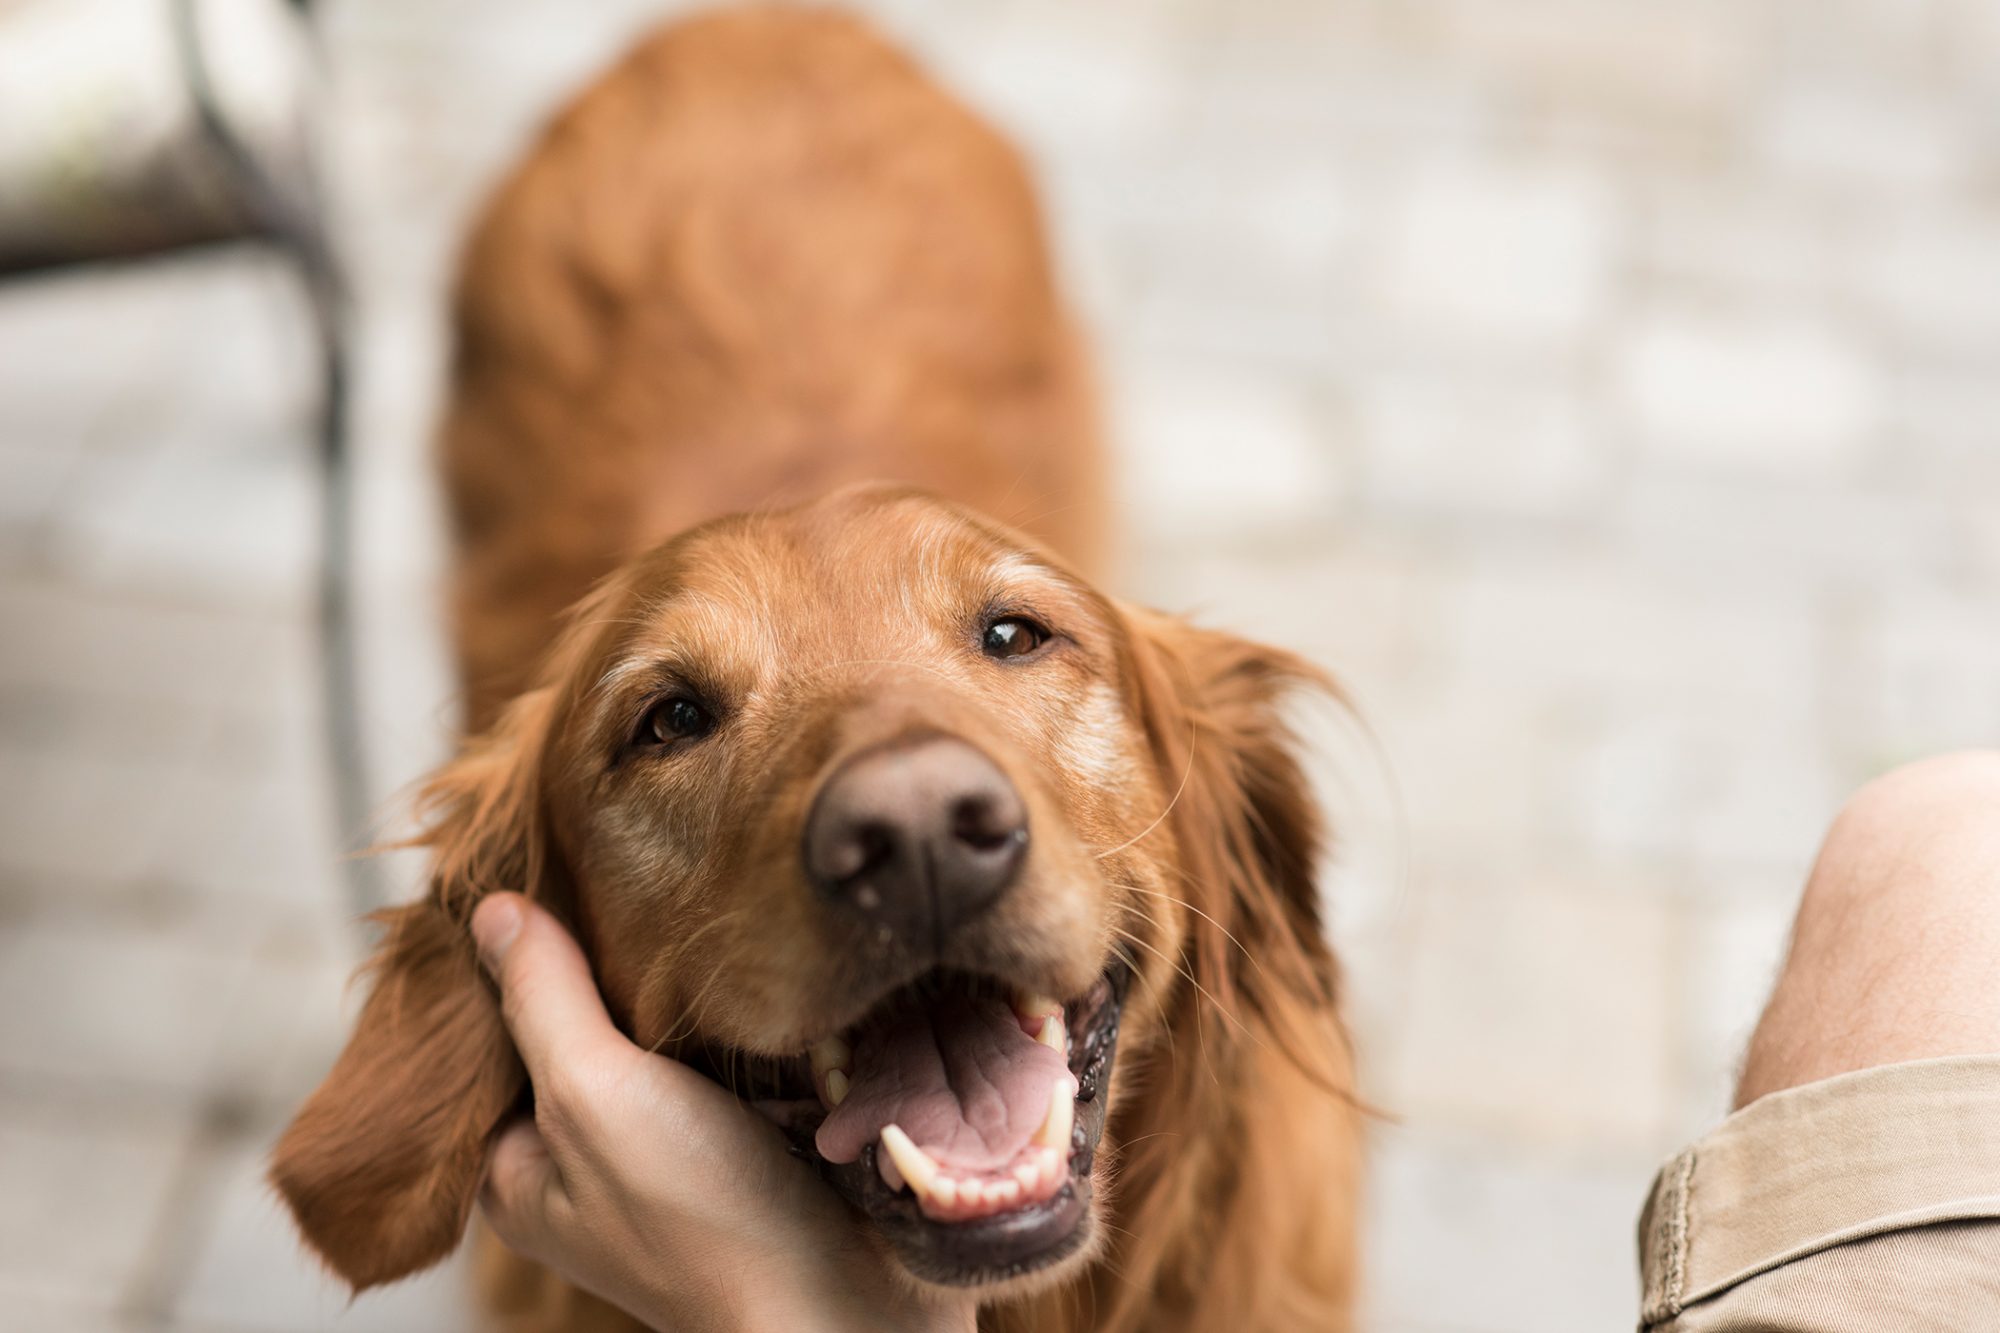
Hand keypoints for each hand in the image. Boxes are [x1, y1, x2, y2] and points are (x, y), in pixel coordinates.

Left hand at [472, 893, 973, 1332]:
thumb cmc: (708, 1224)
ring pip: (659, 1037)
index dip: (518, 959)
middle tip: (630, 878)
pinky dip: (740, 1015)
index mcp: (523, 1169)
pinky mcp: (749, 1142)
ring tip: (694, 908)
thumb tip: (489, 909)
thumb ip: (543, 1002)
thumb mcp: (595, 1097)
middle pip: (579, 1029)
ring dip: (682, 985)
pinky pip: (729, 1054)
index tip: (546, 876)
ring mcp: (673, 1155)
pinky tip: (752, 968)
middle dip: (606, 965)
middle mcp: (589, 1165)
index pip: (497, 1035)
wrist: (849, 1307)